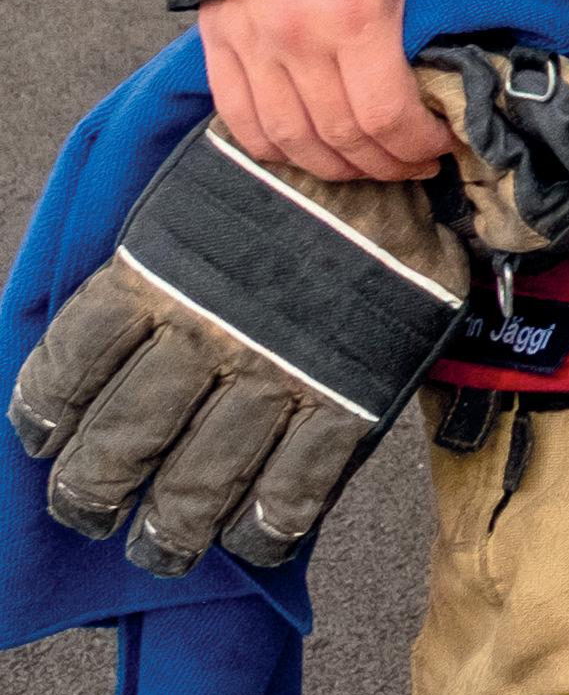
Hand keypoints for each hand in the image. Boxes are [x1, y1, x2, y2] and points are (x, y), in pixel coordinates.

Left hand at [12, 127, 463, 572]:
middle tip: (92, 514)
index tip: (44, 440)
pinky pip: (301, 482)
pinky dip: (270, 524)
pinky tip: (252, 539)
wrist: (399, 148)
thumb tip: (114, 341)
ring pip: (203, 477)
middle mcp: (208, 327)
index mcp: (155, 273)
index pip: (70, 367)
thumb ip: (155, 268)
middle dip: (96, 492)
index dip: (47, 415)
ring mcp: (283, 364)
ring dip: (173, 525)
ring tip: (163, 546)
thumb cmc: (284, 171)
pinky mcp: (354, 389)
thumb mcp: (195, 199)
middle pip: (126, 440)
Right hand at [197, 0, 445, 183]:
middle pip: (339, 138)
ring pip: (287, 139)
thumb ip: (461, 3)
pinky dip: (275, 148)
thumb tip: (497, 51)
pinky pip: (240, 119)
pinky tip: (310, 150)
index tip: (445, 143)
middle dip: (385, 161)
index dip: (419, 144)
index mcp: (355, 15)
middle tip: (415, 161)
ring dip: (333, 165)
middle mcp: (294, 38)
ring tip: (370, 161)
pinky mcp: (217, 42)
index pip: (386, 116)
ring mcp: (249, 43)